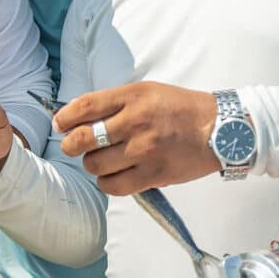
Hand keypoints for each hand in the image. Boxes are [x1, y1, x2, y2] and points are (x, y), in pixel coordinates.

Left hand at [53, 82, 219, 194]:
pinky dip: (106, 182)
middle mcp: (135, 122)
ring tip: (99, 160)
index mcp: (133, 97)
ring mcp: (144, 150)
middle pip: (85, 138)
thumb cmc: (179, 108)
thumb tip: (79, 114)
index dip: (65, 117)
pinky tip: (112, 175)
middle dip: (71, 144)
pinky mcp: (153, 174)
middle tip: (73, 145)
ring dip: (91, 164)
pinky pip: (115, 185)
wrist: (219, 129)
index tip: (59, 123)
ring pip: (96, 164)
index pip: (86, 106)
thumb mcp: (147, 91)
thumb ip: (115, 102)